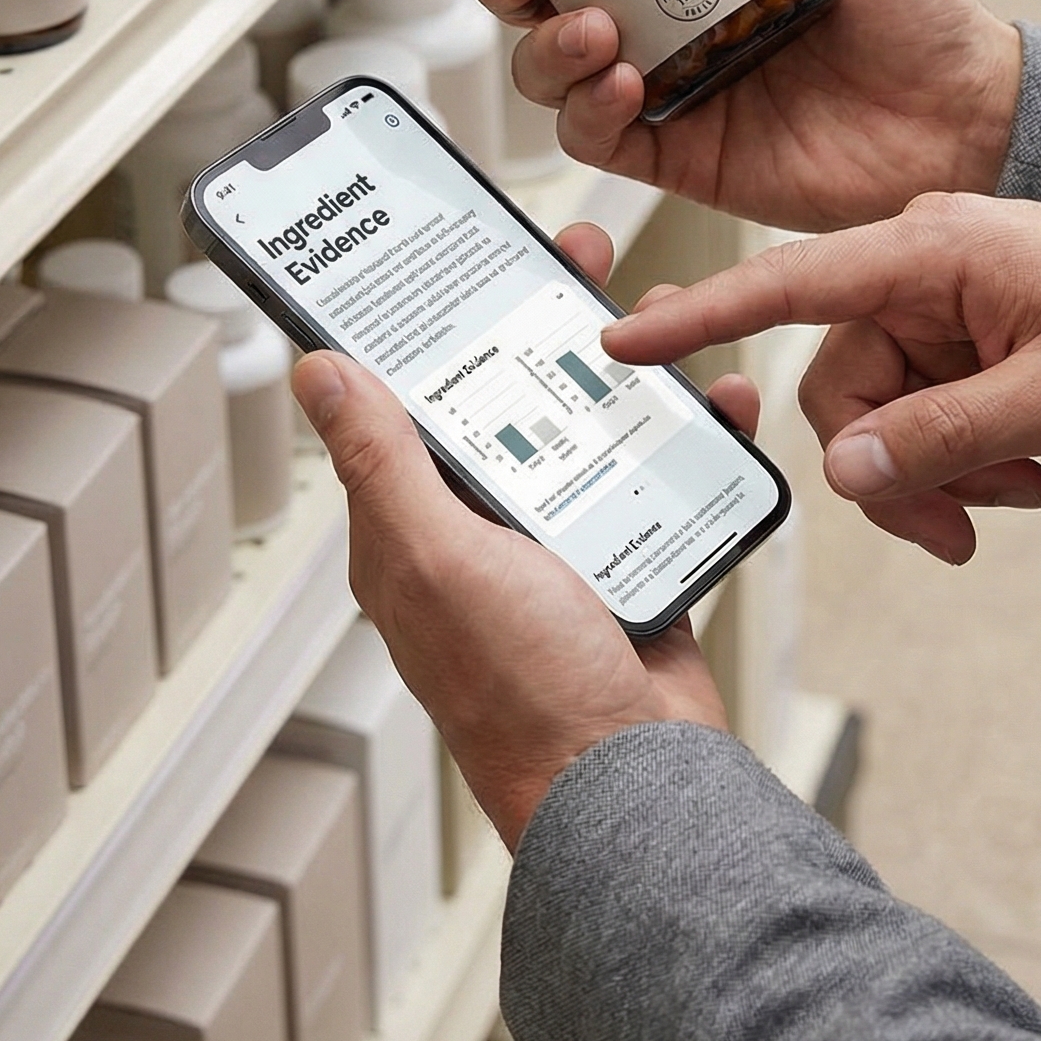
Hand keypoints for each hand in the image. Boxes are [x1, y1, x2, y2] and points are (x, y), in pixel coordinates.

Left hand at [292, 223, 759, 850]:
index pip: (415, 397)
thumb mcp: (439, 557)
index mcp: (419, 525)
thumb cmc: (524, 691)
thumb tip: (319, 371)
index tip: (469, 253)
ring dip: (630, 368)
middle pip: (514, 393)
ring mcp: (563, 544)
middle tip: (581, 255)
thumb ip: (383, 462)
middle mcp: (485, 528)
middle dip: (548, 319)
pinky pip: (660, 477)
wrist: (636, 786)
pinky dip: (693, 436)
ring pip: (593, 425)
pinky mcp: (631, 560)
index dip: (440, 320)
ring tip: (666, 314)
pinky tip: (721, 400)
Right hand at [424, 0, 1021, 232]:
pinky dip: (589, 110)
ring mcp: (658, 82)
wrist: (958, 112)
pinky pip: (593, 136)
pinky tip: (624, 84)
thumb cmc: (910, 2)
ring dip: (544, 44)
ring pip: (547, 65)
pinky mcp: (673, 149)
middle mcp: (654, 10)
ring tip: (592, 26)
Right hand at [602, 194, 1040, 565]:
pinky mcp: (966, 335)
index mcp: (934, 246)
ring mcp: (944, 301)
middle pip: (840, 382)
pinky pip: (920, 409)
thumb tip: (847, 474)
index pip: (790, 280)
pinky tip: (1022, 474)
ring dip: (934, 466)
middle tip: (966, 522)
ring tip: (1019, 490)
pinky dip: (957, 455)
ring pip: (878, 409)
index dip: (703, 314)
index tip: (626, 340)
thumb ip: (943, 436)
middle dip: (891, 463)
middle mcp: (924, 264)